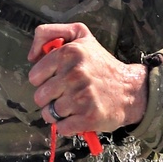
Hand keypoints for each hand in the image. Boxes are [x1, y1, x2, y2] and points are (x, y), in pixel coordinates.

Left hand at [27, 22, 147, 136]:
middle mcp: (75, 73)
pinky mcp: (89, 117)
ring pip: (49, 113)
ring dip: (58, 113)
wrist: (130, 89)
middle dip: (50, 98)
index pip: (34, 76)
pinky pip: (61, 127)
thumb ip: (49, 34)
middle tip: (66, 92)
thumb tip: (32, 56)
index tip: (57, 78)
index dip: (44, 80)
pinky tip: (78, 115)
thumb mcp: (79, 35)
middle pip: (39, 97)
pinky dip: (67, 126)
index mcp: (69, 52)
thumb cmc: (100, 64)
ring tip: (73, 104)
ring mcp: (82, 96)